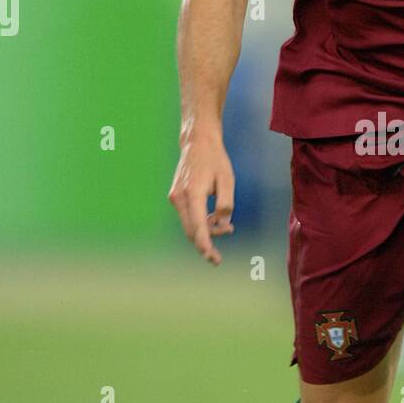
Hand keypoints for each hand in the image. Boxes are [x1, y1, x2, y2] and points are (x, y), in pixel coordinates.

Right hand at [168, 133, 234, 265]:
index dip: (205, 245)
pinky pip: (188, 217)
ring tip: (228, 227)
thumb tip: (222, 222)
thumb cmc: (215, 160)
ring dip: (206, 231)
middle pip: (191, 231)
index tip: (212, 258)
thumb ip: (226, 203)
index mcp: (192, 193)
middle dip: (207, 242)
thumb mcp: (227, 180)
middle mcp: (179, 198)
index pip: (197, 226)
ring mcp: (175, 198)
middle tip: (222, 251)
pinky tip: (215, 219)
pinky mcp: (176, 197)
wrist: (198, 143)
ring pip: (189, 226)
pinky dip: (201, 223)